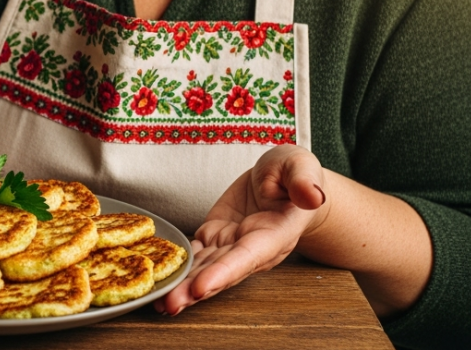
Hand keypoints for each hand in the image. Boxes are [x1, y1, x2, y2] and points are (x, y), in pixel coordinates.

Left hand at [157, 144, 329, 314]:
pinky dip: (177, 267)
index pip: (247, 257)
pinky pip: (195, 254)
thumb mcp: (300, 167)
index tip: (203, 287)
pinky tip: (160, 282)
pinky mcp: (215, 235)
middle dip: (195, 290)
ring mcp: (231, 243)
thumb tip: (312, 195)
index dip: (225, 273)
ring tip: (158, 302)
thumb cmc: (294, 173)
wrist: (283, 179)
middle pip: (221, 272)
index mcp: (274, 234)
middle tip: (170, 304)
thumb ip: (303, 181)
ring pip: (204, 268)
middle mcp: (251, 247)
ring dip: (182, 285)